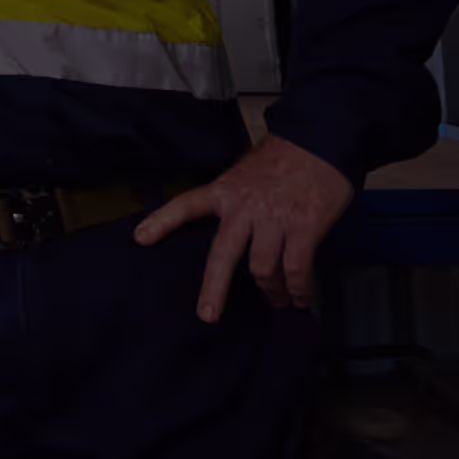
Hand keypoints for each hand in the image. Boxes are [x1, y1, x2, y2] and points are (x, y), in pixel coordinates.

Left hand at [134, 135, 355, 320]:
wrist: (318, 144)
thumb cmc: (279, 159)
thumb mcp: (244, 173)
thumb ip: (233, 200)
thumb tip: (231, 229)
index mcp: (224, 191)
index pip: (186, 204)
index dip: (163, 221)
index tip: (140, 238)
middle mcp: (244, 208)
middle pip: (223, 254)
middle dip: (214, 288)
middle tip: (208, 315)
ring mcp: (274, 219)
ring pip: (262, 268)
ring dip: (270, 291)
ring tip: (275, 301)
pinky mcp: (304, 228)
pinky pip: (296, 268)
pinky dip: (297, 289)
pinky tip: (298, 299)